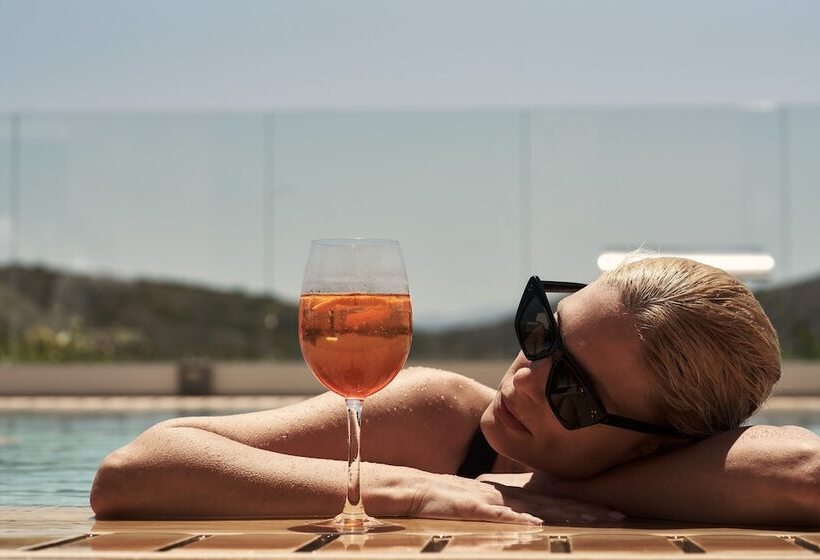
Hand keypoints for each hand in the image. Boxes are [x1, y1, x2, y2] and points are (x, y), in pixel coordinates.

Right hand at [406, 472, 624, 524]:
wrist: (408, 489)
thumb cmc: (441, 501)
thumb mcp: (477, 507)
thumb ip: (501, 512)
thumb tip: (527, 523)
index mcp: (508, 496)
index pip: (551, 501)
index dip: (581, 506)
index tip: (610, 512)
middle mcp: (505, 496)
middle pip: (552, 503)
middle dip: (587, 510)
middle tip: (620, 515)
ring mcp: (489, 501)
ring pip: (534, 508)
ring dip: (565, 514)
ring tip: (594, 520)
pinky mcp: (470, 508)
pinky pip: (498, 516)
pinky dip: (519, 520)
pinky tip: (538, 527)